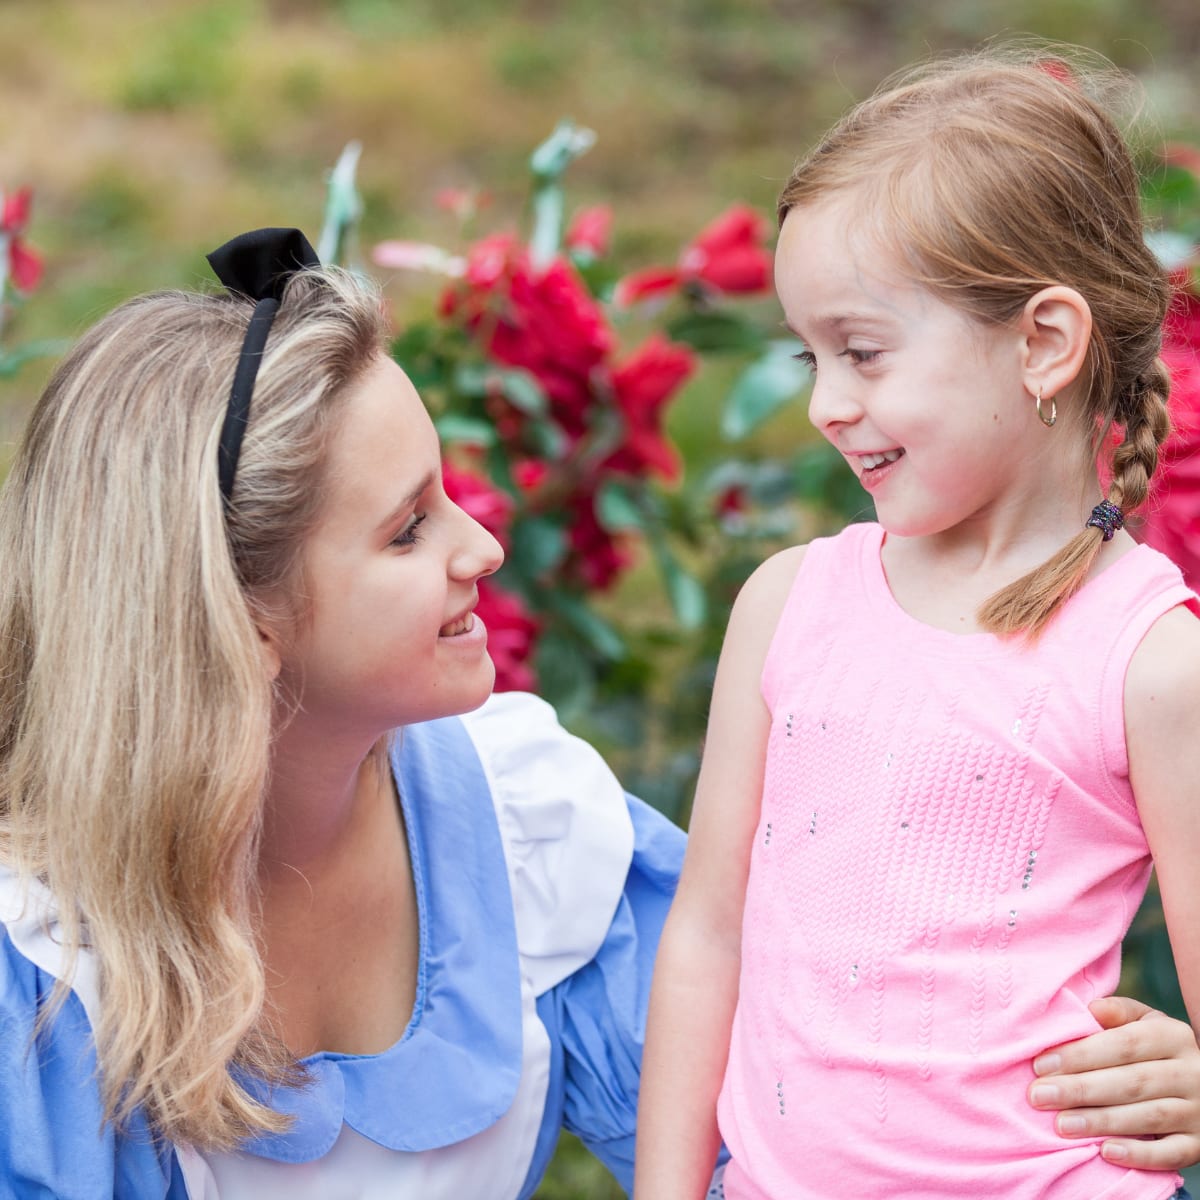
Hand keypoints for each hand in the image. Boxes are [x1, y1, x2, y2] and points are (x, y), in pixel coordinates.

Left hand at [1027, 995, 1199, 1170]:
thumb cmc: (1152, 1048)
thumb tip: (1091, 1008)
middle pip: (1132, 1082)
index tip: (1041, 1065)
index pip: (1123, 1044)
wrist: (1199, 1081)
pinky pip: (1172, 1154)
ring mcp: (1198, 1111)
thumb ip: (1118, 1012)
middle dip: (1080, 1089)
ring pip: (1149, 1117)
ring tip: (1062, 1124)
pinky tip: (1106, 1152)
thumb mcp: (1142, 1022)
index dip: (1080, 1055)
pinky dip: (1139, 1155)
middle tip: (1039, 1096)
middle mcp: (1191, 1073)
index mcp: (1173, 1035)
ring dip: (1101, 1121)